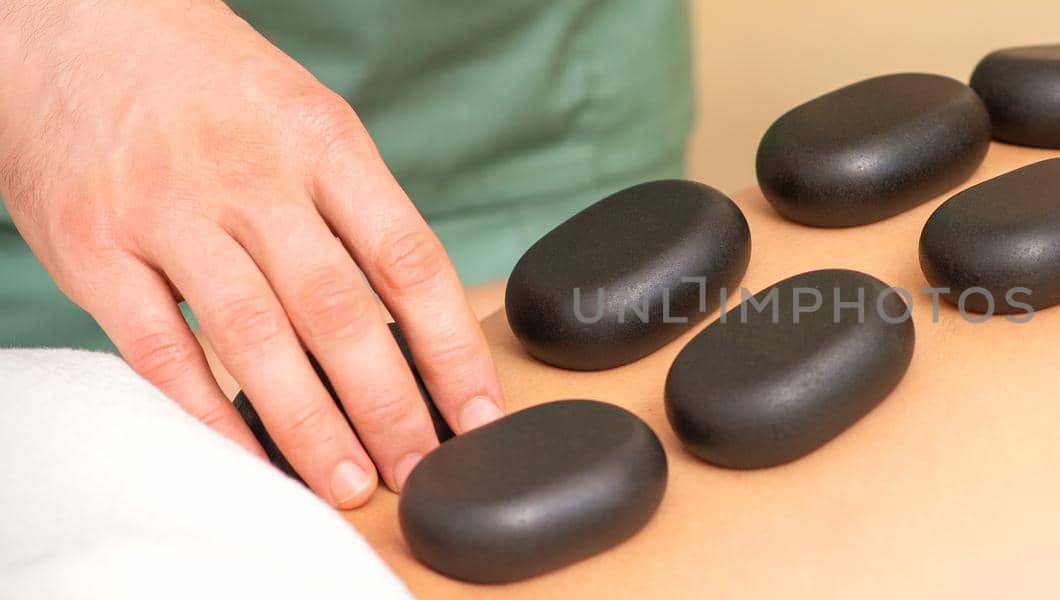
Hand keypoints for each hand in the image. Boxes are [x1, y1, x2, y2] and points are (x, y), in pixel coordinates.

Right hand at [0, 0, 503, 507]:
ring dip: (310, 424)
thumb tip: (414, 320)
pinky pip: (159, 349)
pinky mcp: (95, 247)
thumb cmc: (205, 81)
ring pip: (256, 339)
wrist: (69, 20)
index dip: (450, 348)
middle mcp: (251, 176)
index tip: (477, 412)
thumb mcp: (303, 114)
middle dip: (389, 406)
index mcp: (321, 140)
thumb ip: (353, 207)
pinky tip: (247, 456)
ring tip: (350, 483)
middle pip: (339, 312)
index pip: (407, 258)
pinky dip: (207, 413)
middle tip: (418, 469)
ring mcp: (168, 212)